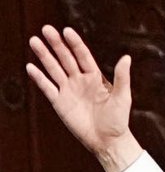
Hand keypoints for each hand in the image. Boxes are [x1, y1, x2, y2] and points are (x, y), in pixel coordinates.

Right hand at [26, 27, 140, 171]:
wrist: (108, 142)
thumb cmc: (118, 120)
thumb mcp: (122, 97)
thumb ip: (122, 77)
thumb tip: (126, 57)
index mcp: (95, 77)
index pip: (83, 56)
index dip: (75, 43)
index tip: (67, 31)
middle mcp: (79, 80)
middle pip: (65, 58)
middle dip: (56, 44)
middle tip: (46, 29)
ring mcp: (68, 90)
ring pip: (54, 69)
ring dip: (44, 56)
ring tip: (34, 41)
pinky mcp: (59, 102)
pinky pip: (47, 88)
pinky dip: (39, 78)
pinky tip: (30, 67)